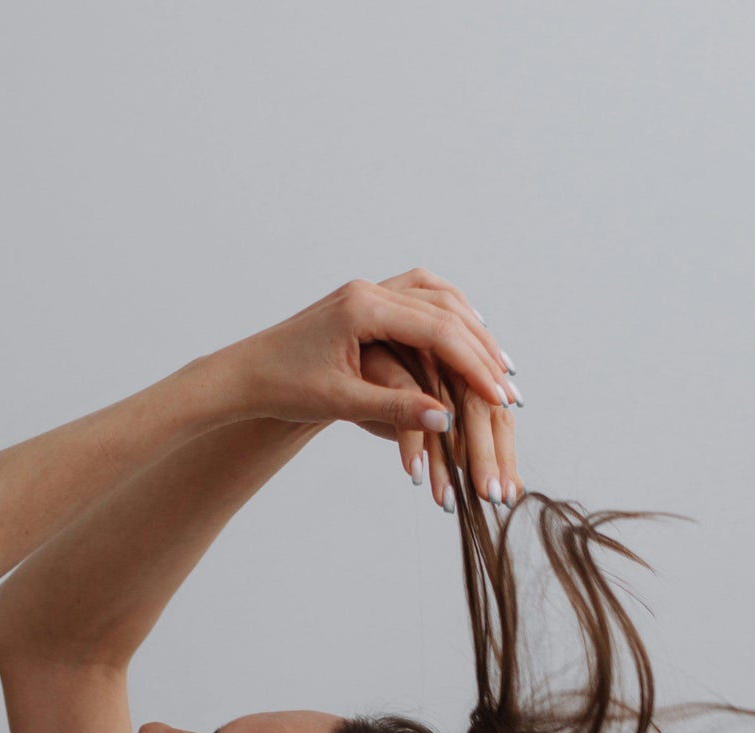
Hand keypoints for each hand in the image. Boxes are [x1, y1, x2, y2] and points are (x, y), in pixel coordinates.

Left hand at [213, 269, 517, 465]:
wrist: (244, 374)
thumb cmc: (284, 389)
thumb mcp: (341, 401)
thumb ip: (395, 407)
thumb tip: (447, 419)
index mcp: (363, 308)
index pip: (437, 331)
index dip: (474, 365)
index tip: (500, 396)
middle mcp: (369, 291)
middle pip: (445, 310)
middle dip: (481, 349)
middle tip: (510, 385)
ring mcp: (367, 292)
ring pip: (437, 297)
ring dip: (471, 329)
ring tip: (498, 363)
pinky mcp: (364, 303)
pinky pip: (420, 300)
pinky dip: (448, 319)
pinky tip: (464, 341)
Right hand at [357, 336, 523, 513]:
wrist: (342, 378)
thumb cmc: (397, 406)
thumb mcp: (438, 436)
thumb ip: (474, 458)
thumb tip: (513, 490)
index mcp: (470, 381)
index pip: (499, 418)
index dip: (504, 457)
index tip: (504, 498)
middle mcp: (451, 367)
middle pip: (477, 412)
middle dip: (484, 458)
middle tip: (487, 497)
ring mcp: (419, 362)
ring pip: (442, 411)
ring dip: (445, 461)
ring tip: (446, 500)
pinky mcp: (387, 364)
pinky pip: (404, 402)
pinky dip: (410, 438)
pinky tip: (413, 471)